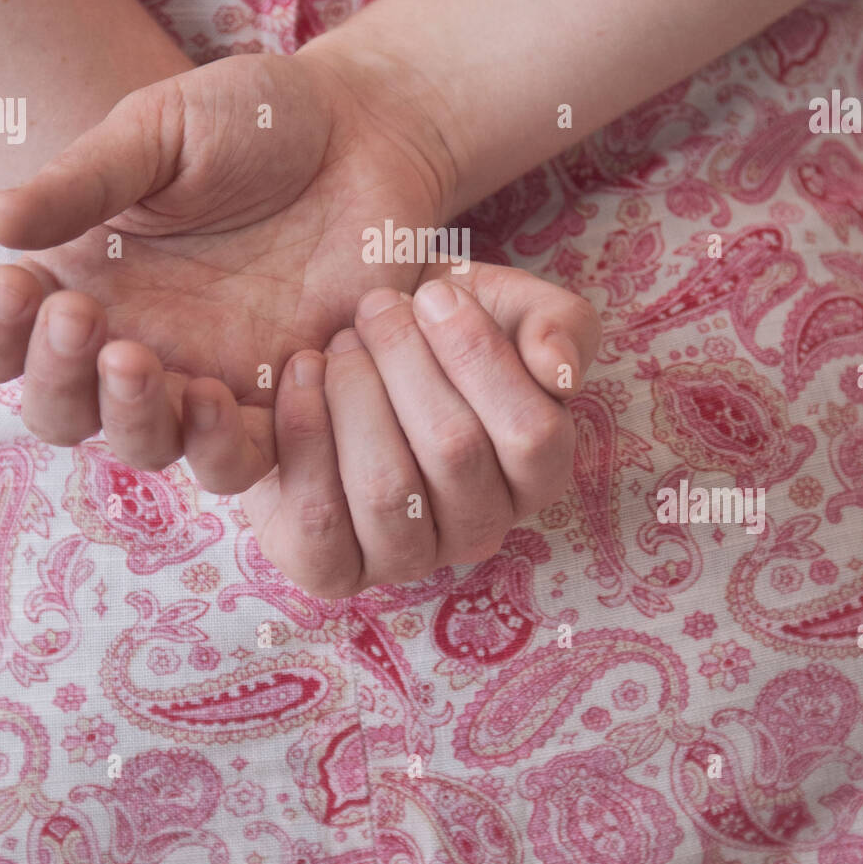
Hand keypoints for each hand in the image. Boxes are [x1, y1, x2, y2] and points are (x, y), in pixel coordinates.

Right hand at [0, 46, 598, 501]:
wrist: (368, 132)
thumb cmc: (254, 121)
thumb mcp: (160, 133)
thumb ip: (84, 181)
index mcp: (85, 279)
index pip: (5, 340)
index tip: (13, 284)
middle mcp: (135, 340)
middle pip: (61, 410)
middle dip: (55, 377)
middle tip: (79, 317)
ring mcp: (207, 377)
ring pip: (143, 444)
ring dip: (129, 418)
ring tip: (138, 360)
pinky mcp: (283, 400)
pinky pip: (242, 458)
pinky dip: (226, 440)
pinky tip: (240, 380)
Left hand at [238, 271, 598, 596]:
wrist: (318, 335)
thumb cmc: (422, 328)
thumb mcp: (499, 303)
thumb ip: (556, 323)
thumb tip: (560, 367)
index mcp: (533, 473)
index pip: (534, 435)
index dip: (481, 357)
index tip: (432, 294)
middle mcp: (480, 527)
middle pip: (455, 451)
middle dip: (405, 361)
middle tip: (373, 311)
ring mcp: (407, 557)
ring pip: (387, 489)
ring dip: (355, 394)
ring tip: (337, 347)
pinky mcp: (332, 569)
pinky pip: (319, 521)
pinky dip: (304, 433)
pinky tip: (301, 376)